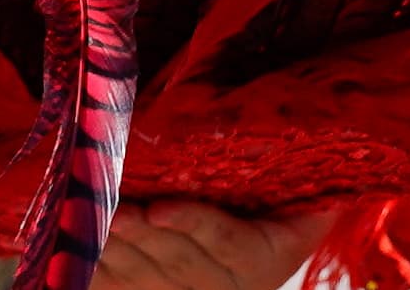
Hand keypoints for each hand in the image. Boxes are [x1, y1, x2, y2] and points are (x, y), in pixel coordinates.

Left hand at [93, 200, 330, 289]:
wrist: (256, 262)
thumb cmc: (282, 214)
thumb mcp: (308, 208)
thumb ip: (318, 188)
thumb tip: (340, 135)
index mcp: (263, 256)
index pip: (225, 238)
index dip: (191, 223)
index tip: (159, 207)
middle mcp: (225, 285)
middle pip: (176, 259)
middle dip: (141, 234)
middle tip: (110, 207)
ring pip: (144, 276)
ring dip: (111, 251)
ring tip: (86, 222)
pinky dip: (92, 272)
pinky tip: (70, 251)